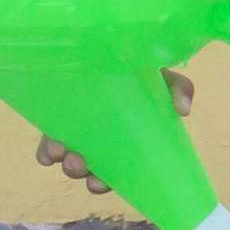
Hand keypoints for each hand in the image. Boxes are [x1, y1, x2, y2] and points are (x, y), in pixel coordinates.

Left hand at [37, 69, 193, 194]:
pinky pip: (47, 148)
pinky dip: (47, 153)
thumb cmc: (136, 70)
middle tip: (81, 166)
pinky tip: (50, 149)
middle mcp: (97, 140)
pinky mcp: (54, 122)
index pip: (116, 172)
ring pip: (67, 160)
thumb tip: (183, 110)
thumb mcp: (161, 78)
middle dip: (81, 172)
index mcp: (123, 139)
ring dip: (66, 164)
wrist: (103, 47)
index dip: (105, 182)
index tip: (98, 181)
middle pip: (87, 169)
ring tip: (64, 153)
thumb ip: (178, 88)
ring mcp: (74, 132)